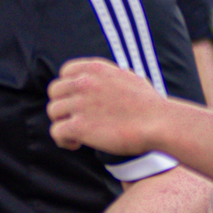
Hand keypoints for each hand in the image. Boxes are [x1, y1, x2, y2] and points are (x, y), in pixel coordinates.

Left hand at [47, 57, 166, 155]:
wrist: (159, 123)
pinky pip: (56, 131)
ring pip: (53, 112)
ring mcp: (80, 103)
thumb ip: (111, 77)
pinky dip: (62, 140)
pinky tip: (76, 144)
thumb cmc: (151, 105)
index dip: (68, 88)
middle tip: (75, 119)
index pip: (65, 72)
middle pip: (55, 91)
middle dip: (63, 105)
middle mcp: (84, 82)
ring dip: (62, 123)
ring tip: (76, 135)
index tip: (76, 101)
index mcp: (96, 68)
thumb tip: (106, 81)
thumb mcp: (129, 78)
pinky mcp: (79, 126)